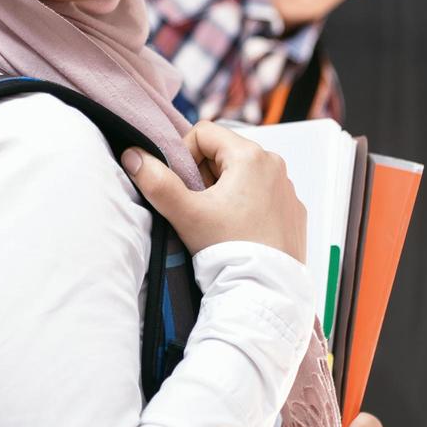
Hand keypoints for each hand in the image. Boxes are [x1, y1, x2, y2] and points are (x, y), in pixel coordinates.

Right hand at [120, 121, 307, 261]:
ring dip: (224, 190)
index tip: (184, 187)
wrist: (265, 293)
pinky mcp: (293, 210)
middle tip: (199, 209)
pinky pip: (263, 194)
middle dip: (204, 176)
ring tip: (218, 223)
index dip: (185, 156)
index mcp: (250, 155)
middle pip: (223, 153)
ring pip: (242, 174)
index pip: (203, 133)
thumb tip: (132, 156)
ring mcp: (287, 188)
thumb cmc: (229, 250)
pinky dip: (247, 205)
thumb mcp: (186, 214)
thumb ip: (156, 181)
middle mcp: (274, 164)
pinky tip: (240, 232)